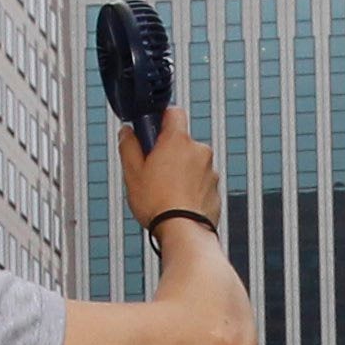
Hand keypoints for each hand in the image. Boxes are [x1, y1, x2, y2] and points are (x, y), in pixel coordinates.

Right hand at [120, 106, 222, 238]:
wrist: (185, 232)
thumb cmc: (159, 205)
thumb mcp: (132, 173)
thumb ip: (129, 146)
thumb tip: (127, 133)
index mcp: (178, 141)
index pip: (173, 112)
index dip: (161, 119)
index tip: (151, 131)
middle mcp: (199, 151)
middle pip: (182, 142)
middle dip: (169, 152)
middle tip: (153, 170)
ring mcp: (211, 171)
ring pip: (193, 163)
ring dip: (181, 172)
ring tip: (166, 191)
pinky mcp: (216, 190)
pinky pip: (201, 182)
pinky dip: (192, 188)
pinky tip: (179, 202)